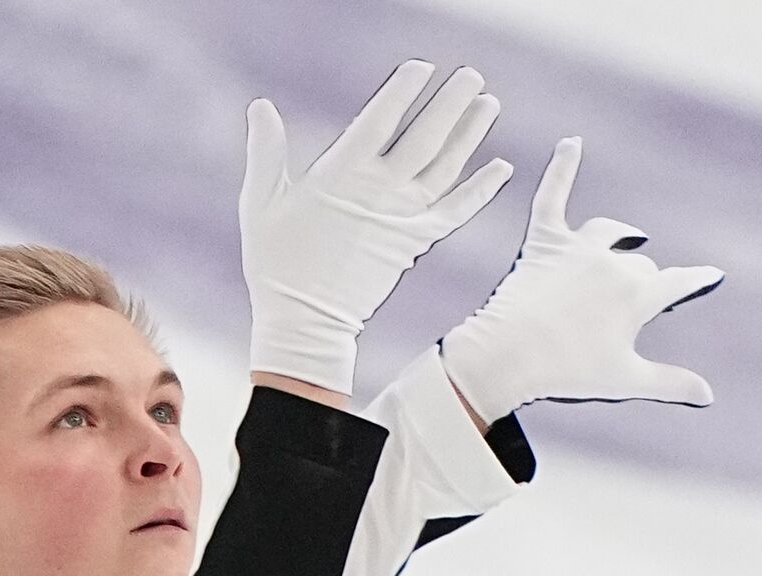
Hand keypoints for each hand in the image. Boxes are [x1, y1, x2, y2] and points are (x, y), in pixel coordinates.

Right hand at [241, 59, 512, 395]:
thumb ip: (266, 153)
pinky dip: (480, 189)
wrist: (305, 322)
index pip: (380, 120)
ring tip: (489, 103)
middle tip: (472, 75)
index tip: (421, 68)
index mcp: (340, 175)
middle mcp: (380, 191)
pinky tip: (501, 167)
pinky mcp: (415, 243)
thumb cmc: (276, 264)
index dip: (403, 91)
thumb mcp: (260, 205)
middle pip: (425, 136)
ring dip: (470, 133)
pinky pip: (457, 210)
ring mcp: (403, 217)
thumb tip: (261, 106)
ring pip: (447, 166)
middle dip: (451, 102)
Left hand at [439, 136, 725, 424]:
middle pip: (637, 264)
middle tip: (624, 302)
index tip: (709, 276)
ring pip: (607, 232)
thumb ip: (669, 383)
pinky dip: (561, 169)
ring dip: (618, 236)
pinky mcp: (541, 243)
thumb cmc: (565, 372)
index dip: (696, 280)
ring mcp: (576, 251)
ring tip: (626, 238)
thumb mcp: (623, 380)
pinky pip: (552, 198)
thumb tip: (709, 395)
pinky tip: (571, 143)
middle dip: (637, 280)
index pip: (679, 281)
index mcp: (638, 296)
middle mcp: (612, 265)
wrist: (506, 358)